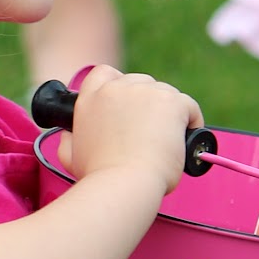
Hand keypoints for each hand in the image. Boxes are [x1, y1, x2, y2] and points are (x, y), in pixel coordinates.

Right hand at [55, 65, 202, 198]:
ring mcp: (144, 91)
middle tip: (150, 133)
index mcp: (90, 99)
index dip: (118, 86)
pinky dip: (191, 121)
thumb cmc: (99, 178)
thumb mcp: (70, 157)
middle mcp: (115, 89)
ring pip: (165, 94)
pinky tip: (185, 140)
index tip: (127, 106)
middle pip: (139, 83)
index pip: (104, 73)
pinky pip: (188, 105)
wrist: (123, 185)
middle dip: (147, 104)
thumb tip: (68, 134)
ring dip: (168, 114)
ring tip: (167, 141)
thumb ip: (68, 140)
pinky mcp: (170, 101)